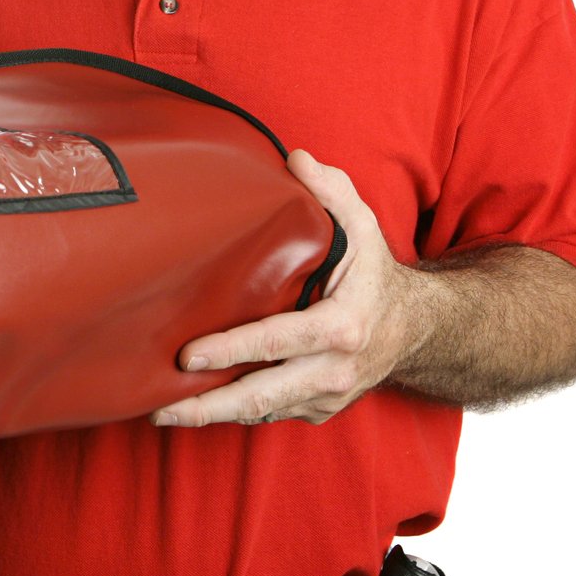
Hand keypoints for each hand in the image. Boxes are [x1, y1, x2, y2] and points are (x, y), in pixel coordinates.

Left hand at [151, 149, 429, 427]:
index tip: (189, 354)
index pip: (276, 341)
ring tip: (164, 413)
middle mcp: (335, 369)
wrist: (416, 330)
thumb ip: (331, 190)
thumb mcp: (363, 226)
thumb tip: (295, 159)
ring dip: (214, 415)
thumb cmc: (376, 275)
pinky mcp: (319, 410)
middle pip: (263, 395)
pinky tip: (200, 407)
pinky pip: (273, 415)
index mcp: (341, 326)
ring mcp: (327, 395)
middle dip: (209, 404)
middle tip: (159, 407)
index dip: (231, 348)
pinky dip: (237, 413)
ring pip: (263, 413)